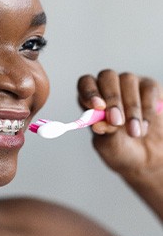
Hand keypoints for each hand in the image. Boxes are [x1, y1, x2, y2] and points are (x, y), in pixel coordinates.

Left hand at [77, 69, 162, 184]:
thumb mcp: (109, 146)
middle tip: (117, 122)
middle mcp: (108, 87)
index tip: (97, 106)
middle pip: (107, 77)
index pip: (85, 83)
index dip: (90, 91)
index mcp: (91, 99)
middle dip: (112, 99)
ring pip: (128, 80)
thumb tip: (97, 124)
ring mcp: (129, 85)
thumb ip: (104, 133)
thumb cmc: (121, 150)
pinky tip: (145, 125)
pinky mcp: (150, 87)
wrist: (147, 158)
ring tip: (134, 133)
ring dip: (132, 108)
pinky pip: (148, 88)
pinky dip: (147, 108)